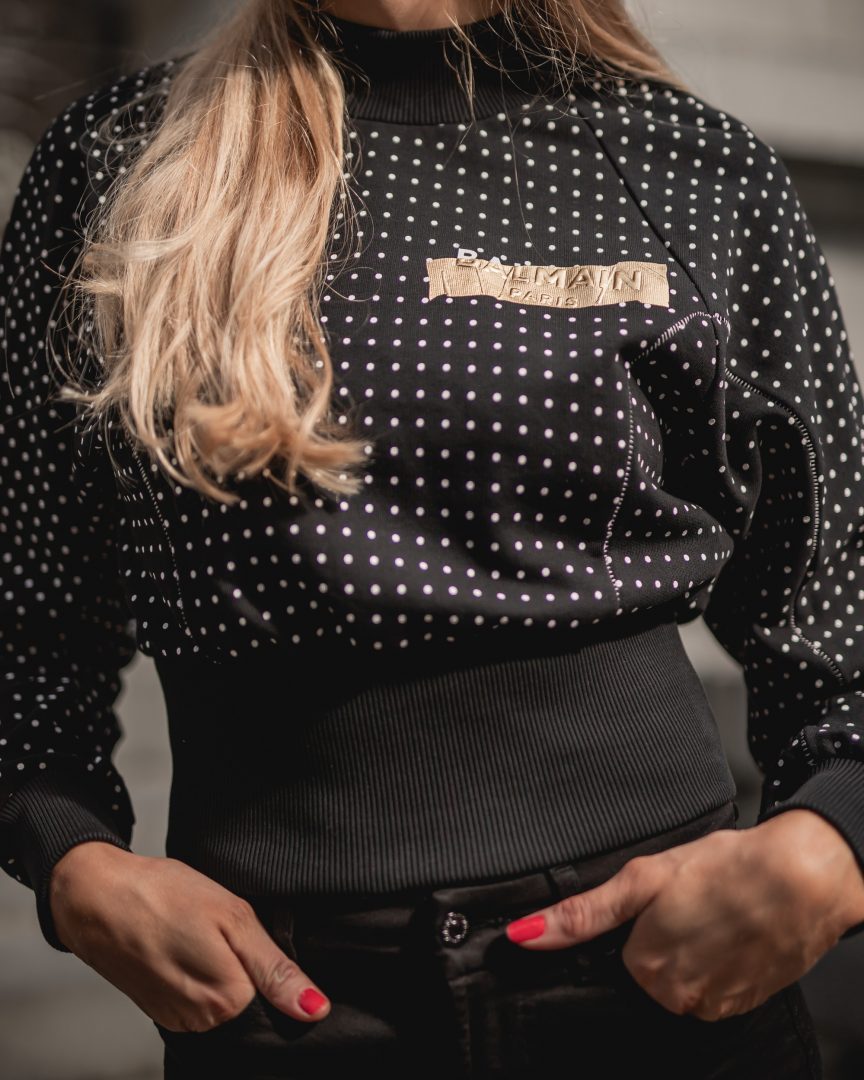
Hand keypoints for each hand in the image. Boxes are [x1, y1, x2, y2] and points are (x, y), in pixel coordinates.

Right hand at [49, 841, 330, 1031]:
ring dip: (226, 972)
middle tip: (228, 932)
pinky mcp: (161, 1011)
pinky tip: (191, 947)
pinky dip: (202, 975)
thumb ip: (275, 968)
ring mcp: (179, 1020)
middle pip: (253, 1003)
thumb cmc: (163, 896)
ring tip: (206, 936)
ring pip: (226, 1001)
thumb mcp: (233, 917)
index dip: (277, 964)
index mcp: (229, 1000)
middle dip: (252, 970)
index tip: (256, 936)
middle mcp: (204, 1023)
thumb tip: (315, 1009)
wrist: (96, 897)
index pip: (281, 998)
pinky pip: (200, 1000)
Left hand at [504, 809, 863, 1020]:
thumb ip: (582, 913)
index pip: (621, 951)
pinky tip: (733, 930)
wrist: (802, 878)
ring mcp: (715, 1005)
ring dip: (694, 948)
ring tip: (716, 913)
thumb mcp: (643, 879)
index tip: (662, 902)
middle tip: (691, 902)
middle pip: (650, 969)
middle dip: (664, 935)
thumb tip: (522, 935)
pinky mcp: (745, 1003)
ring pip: (684, 977)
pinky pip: (715, 985)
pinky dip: (720, 961)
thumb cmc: (725, 869)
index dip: (639, 921)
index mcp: (646, 968)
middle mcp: (678, 998)